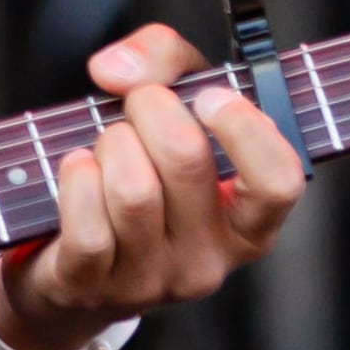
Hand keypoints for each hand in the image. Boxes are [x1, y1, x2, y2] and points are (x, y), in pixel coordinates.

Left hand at [0, 23, 303, 349]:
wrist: (71, 264)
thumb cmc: (140, 172)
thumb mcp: (171, 106)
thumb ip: (163, 60)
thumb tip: (118, 69)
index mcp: (247, 223)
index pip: (278, 181)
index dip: (245, 127)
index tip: (209, 97)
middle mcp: (209, 260)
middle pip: (186, 160)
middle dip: (148, 107)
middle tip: (136, 105)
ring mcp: (152, 282)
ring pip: (132, 188)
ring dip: (108, 144)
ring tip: (106, 145)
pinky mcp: (94, 289)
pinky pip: (88, 223)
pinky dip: (76, 177)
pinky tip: (78, 169)